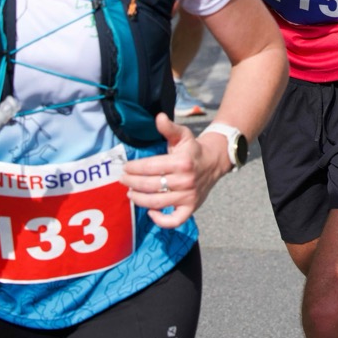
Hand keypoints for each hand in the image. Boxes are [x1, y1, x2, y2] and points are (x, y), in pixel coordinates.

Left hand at [121, 113, 228, 227]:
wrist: (214, 162)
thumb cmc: (193, 149)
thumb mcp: (182, 135)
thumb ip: (169, 128)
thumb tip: (158, 117)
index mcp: (182, 162)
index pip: (150, 167)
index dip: (134, 168)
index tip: (125, 167)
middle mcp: (185, 180)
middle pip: (151, 185)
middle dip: (132, 183)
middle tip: (123, 180)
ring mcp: (188, 196)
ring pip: (157, 203)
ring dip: (139, 200)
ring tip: (130, 194)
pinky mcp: (191, 208)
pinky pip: (174, 221)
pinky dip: (161, 220)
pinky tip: (150, 212)